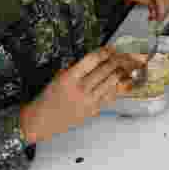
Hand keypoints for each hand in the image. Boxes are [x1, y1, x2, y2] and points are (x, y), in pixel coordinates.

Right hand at [19, 47, 135, 143]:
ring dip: (120, 72)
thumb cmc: (49, 98)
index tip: (110, 48)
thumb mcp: (58, 77)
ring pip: (112, 82)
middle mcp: (81, 89)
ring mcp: (89, 101)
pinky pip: (111, 95)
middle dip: (116, 60)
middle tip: (122, 55)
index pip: (93, 60)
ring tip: (125, 66)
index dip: (104, 52)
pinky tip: (121, 81)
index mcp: (69, 78)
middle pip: (106, 69)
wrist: (43, 121)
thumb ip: (77, 68)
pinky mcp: (94, 110)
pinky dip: (118, 87)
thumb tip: (97, 58)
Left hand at [106, 0, 168, 20]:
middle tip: (155, 19)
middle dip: (162, 11)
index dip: (161, 13)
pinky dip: (159, 2)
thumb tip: (155, 10)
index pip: (161, 1)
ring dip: (161, 7)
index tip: (158, 20)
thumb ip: (146, 2)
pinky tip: (153, 8)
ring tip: (152, 14)